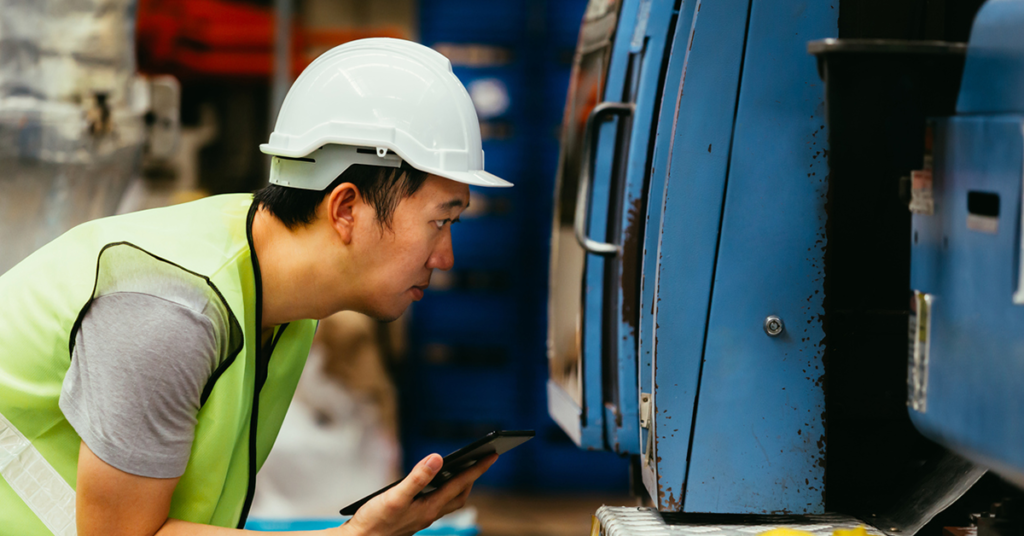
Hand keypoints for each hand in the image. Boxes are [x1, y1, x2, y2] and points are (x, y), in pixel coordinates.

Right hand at [337, 453, 497, 535]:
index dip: (477, 469)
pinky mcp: (413, 518)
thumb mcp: (394, 496)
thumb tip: (438, 458)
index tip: (492, 455)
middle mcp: (429, 514)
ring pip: (449, 501)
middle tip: (482, 460)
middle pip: (460, 494)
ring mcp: (422, 518)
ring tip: (463, 469)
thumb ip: (417, 477)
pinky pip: (437, 503)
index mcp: (429, 508)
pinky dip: (443, 491)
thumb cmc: (375, 521)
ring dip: (459, 485)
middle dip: (473, 477)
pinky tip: (435, 484)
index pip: (460, 484)